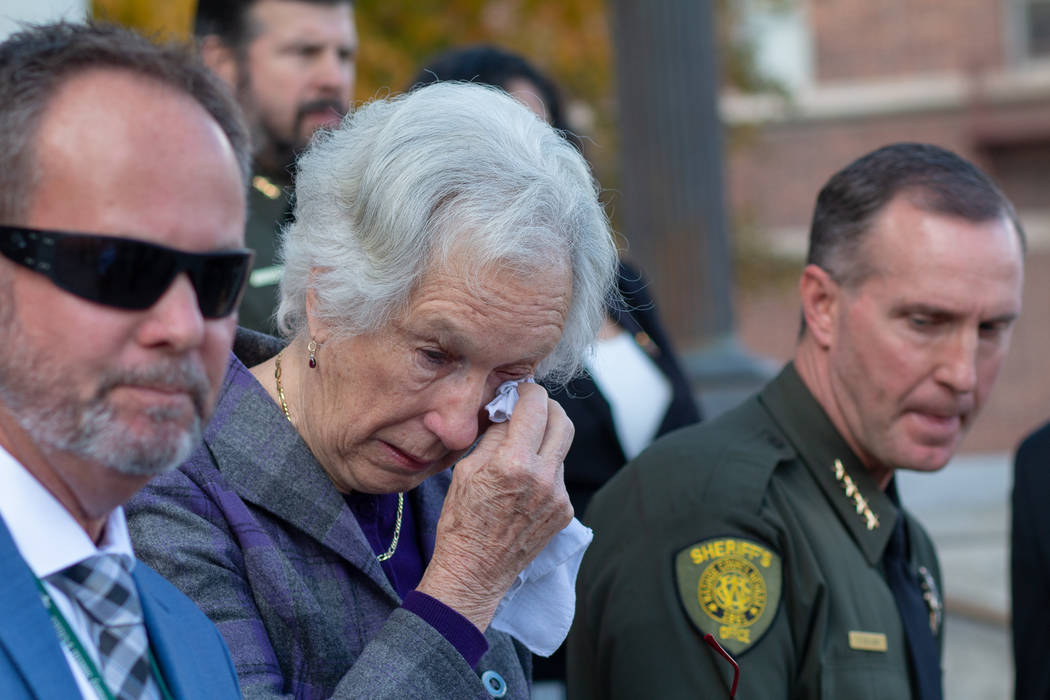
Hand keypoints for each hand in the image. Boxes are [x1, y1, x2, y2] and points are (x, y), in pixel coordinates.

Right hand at [416, 382, 573, 630]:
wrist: (475, 570)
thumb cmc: (461, 521)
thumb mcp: (467, 470)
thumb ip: (495, 436)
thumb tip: (510, 411)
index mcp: (514, 463)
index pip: (535, 407)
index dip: (529, 392)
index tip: (520, 393)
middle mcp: (543, 477)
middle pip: (563, 421)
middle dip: (547, 408)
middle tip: (531, 410)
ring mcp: (558, 496)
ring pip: (560, 449)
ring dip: (544, 442)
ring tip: (519, 454)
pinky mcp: (564, 511)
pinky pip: (558, 476)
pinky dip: (544, 470)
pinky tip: (523, 485)